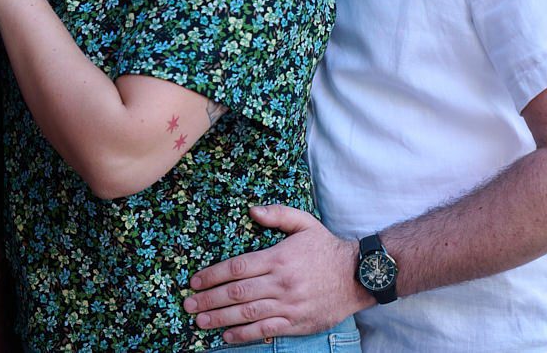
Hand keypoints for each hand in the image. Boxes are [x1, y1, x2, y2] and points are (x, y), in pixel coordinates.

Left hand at [185, 205, 372, 342]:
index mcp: (279, 257)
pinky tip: (226, 335)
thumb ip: (277, 214)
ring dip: (220, 318)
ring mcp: (288, 305)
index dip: (213, 275)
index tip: (195, 280)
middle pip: (237, 292)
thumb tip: (251, 210)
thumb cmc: (327, 248)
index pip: (237, 267)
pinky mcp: (296, 322)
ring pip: (247, 314)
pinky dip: (244, 334)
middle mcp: (281, 282)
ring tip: (200, 321)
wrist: (357, 275)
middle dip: (209, 299)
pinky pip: (265, 330)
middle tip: (188, 304)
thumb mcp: (304, 223)